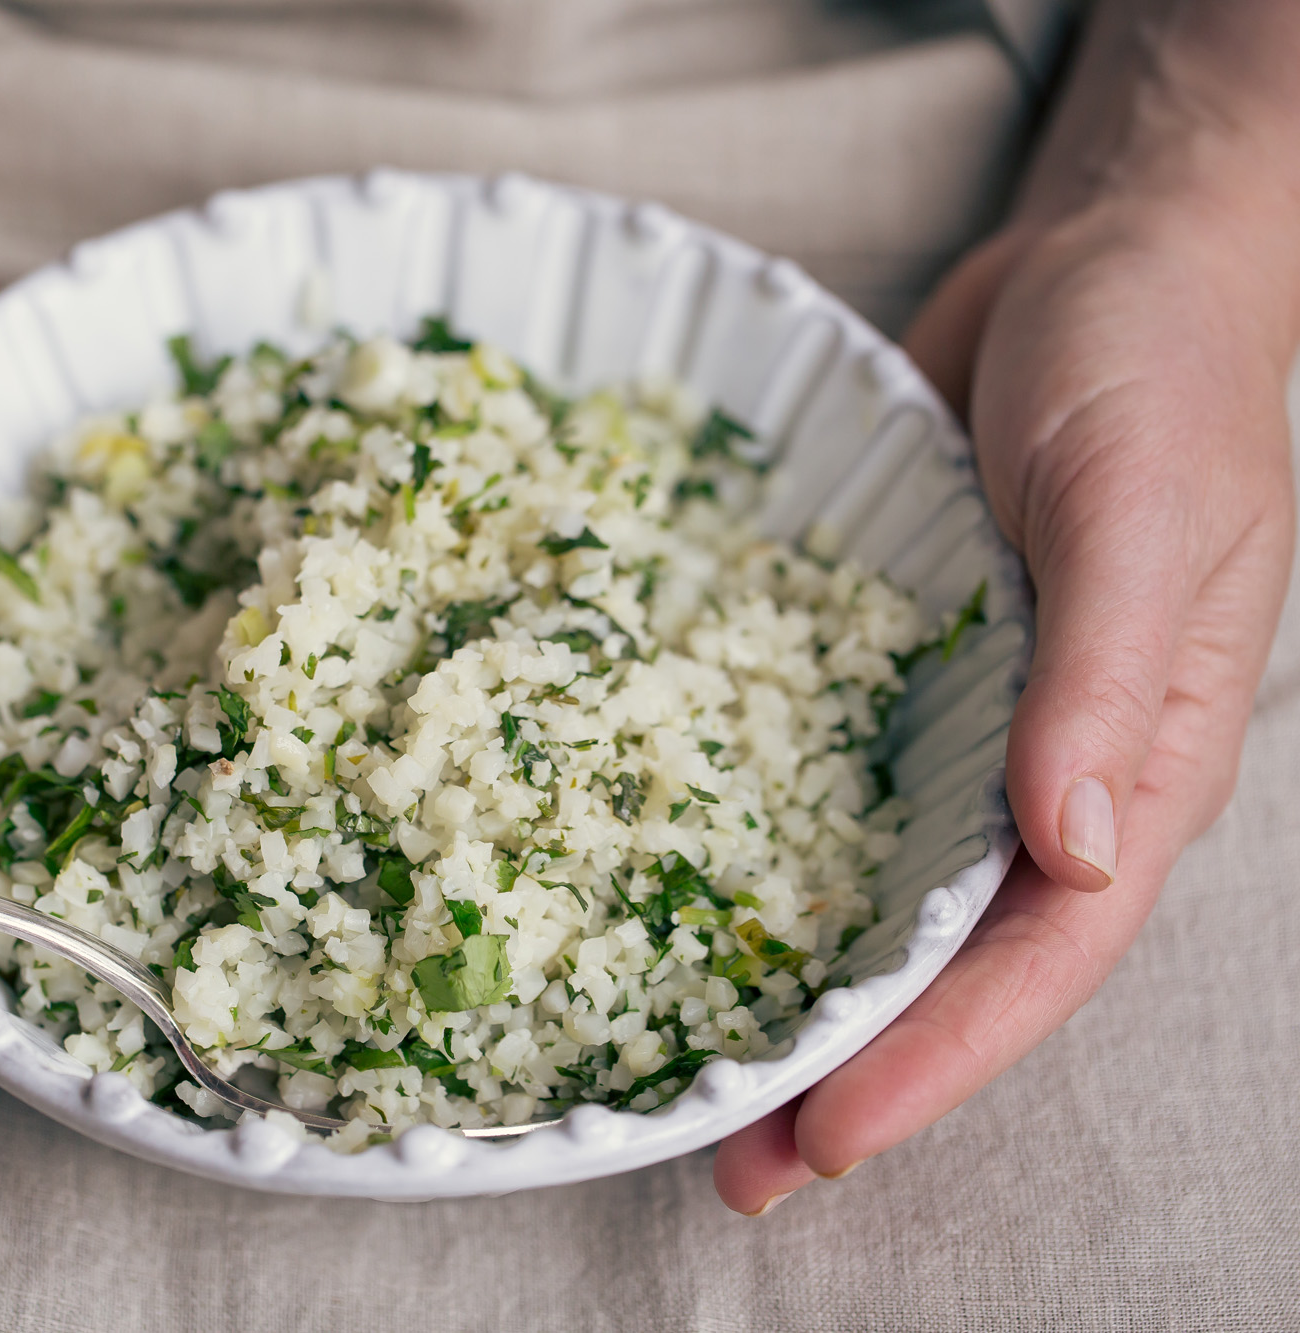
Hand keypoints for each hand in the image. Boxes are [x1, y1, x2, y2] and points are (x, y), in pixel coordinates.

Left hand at [710, 176, 1297, 1208]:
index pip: (1037, 961)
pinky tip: (678, 893)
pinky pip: (829, 786)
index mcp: (1136, 766)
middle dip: (846, 1071)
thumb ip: (1105, 679)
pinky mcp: (897, 669)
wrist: (1102, 262)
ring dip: (794, 989)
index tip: (821, 1137)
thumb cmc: (1160, 370)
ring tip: (683, 1070)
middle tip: (722, 1161)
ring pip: (879, 895)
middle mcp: (1047, 773)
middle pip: (947, 964)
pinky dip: (767, 855)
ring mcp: (968, 726)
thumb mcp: (1142, 509)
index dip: (933, 1062)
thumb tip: (1066, 851)